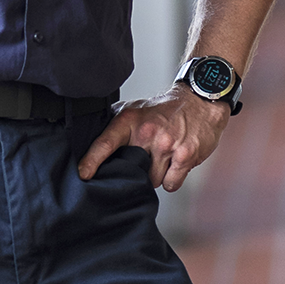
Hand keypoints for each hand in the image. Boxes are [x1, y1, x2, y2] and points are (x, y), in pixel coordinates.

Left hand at [78, 88, 231, 194]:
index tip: (83, 175)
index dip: (91, 161)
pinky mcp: (185, 156)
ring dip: (157, 175)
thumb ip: (115, 125)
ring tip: (163, 158)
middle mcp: (147, 132)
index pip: (105, 143)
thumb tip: (89, 139)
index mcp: (129, 120)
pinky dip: (172, 179)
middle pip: (130, 171)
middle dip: (136, 171)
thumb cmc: (165, 109)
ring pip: (152, 181)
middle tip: (144, 159)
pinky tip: (175, 164)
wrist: (201, 99)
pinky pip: (171, 184)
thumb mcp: (135, 109)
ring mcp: (167, 145)